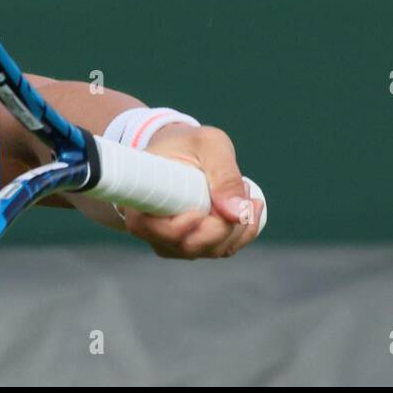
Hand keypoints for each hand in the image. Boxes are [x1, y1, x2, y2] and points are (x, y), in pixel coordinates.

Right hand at [119, 125, 263, 258]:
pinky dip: (244, 229)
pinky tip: (251, 204)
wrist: (183, 150)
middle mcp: (154, 231)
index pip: (159, 232)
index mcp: (142, 204)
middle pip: (192, 246)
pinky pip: (225, 248)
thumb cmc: (189, 143)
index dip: (181, 228)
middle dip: (225, 221)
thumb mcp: (209, 143)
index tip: (200, 209)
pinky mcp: (196, 244)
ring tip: (243, 186)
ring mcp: (175, 242)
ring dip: (238, 222)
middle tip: (241, 185)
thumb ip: (224, 173)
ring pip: (213, 250)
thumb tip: (236, 213)